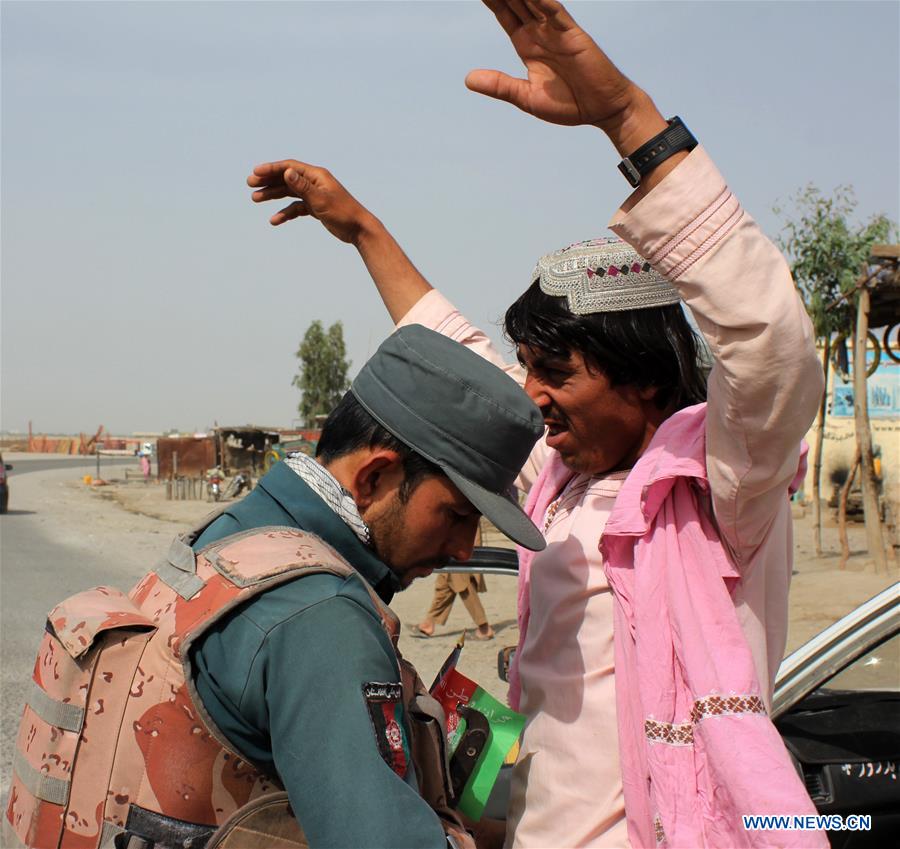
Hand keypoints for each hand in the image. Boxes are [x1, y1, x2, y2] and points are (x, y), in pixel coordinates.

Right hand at [247, 160, 375, 244]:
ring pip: (289, 192)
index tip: (255, 172)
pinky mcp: (316, 208)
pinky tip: (275, 220)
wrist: (359, 229)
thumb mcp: (320, 200)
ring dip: (273, 195)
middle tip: (250, 184)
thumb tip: (286, 171)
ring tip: (255, 199)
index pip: (290, 167)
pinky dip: (286, 212)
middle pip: (286, 178)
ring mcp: (315, 195)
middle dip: (268, 181)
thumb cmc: (343, 213)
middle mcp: (315, 182)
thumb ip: (302, 187)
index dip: (271, 168)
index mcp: (317, 176)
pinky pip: (296, 207)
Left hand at [467, 0, 664, 152]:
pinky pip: (556, 12)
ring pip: (533, 0)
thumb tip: (467, 79)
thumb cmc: (569, 104)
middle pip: (516, 0)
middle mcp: (540, 32)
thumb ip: (500, 86)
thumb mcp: (527, 97)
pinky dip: (543, 1)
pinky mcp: (573, 34)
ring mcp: (556, 31)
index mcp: (527, 45)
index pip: (505, 13)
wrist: (602, 108)